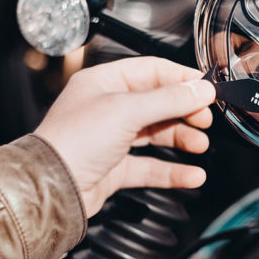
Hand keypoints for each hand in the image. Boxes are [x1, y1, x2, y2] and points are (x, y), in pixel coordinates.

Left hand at [34, 57, 215, 215]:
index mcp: (104, 82)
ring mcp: (111, 138)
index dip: (182, 79)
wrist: (52, 188)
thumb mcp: (127, 110)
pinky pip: (150, 166)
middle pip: (157, 102)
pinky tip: (192, 175)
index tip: (207, 88)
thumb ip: (169, 99)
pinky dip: (173, 171)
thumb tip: (200, 89)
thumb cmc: (73, 142)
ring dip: (181, 139)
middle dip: (185, 111)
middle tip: (206, 119)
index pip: (152, 71)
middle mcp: (107, 108)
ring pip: (156, 134)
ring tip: (200, 145)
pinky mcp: (114, 168)